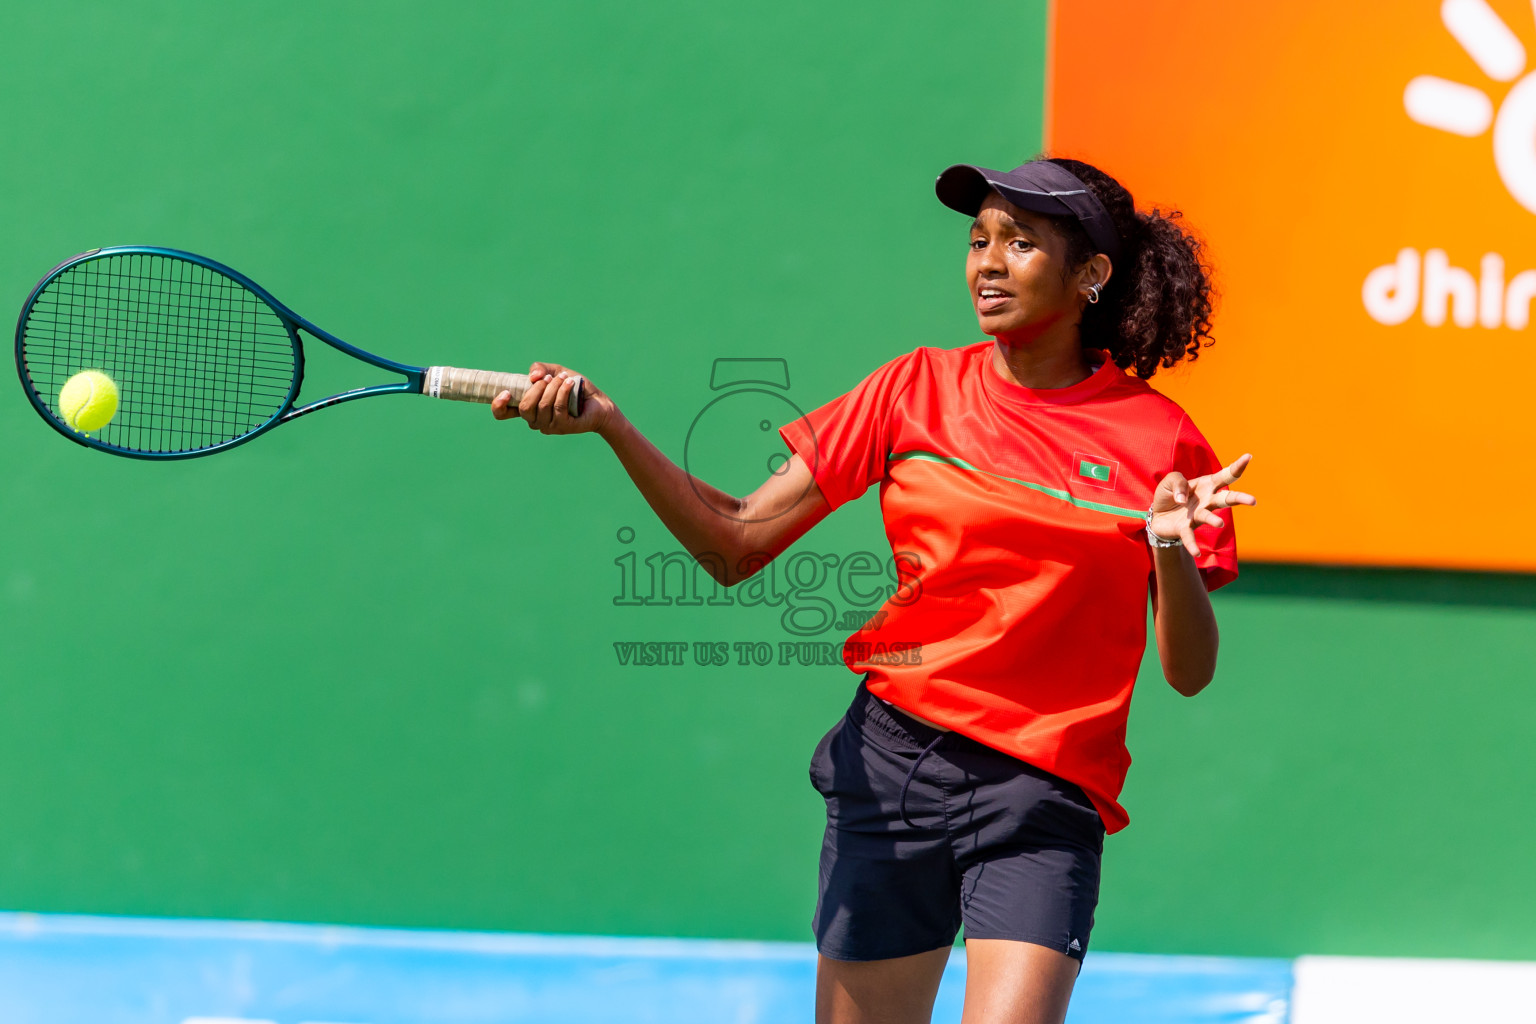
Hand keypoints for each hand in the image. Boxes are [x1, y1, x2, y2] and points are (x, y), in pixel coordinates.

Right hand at [490, 362, 616, 436]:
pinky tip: (570, 384)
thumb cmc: (575, 388)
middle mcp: (535, 420)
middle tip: (548, 378)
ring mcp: (549, 426)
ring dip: (552, 388)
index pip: (503, 414)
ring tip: (564, 378)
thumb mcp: (555, 372)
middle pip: (525, 408)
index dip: (498, 406)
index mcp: (529, 408)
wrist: (599, 402)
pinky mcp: (563, 427)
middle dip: (536, 389)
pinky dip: (563, 392)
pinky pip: (558, 408)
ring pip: (542, 406)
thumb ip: (540, 369)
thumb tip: (532, 377)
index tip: (505, 393)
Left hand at [1147, 453, 1256, 557]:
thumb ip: (1178, 483)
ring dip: (1213, 520)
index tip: (1249, 457)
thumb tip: (1184, 499)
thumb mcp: (1170, 480)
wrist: (1157, 515)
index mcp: (1207, 485)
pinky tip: (1196, 553)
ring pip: (1208, 517)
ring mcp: (1197, 515)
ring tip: (1219, 524)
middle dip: (1240, 499)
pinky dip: (1192, 545)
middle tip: (1253, 501)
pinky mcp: (1185, 528)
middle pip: (1227, 498)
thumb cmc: (1169, 494)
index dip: (1237, 466)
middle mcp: (1207, 501)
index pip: (1225, 475)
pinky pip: (1189, 537)